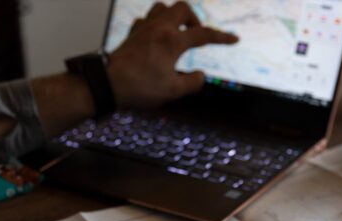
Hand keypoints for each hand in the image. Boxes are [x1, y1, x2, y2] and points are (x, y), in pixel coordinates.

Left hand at [107, 1, 238, 108]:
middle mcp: (159, 28)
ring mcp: (143, 29)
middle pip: (182, 8)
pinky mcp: (131, 35)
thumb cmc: (140, 88)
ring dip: (173, 17)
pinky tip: (156, 39)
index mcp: (172, 41)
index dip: (222, 37)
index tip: (234, 39)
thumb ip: (192, 82)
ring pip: (162, 8)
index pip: (203, 34)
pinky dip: (154, 25)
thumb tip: (200, 76)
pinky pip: (145, 20)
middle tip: (196, 36)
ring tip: (177, 34)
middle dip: (194, 19)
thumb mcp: (173, 91)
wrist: (107, 84)